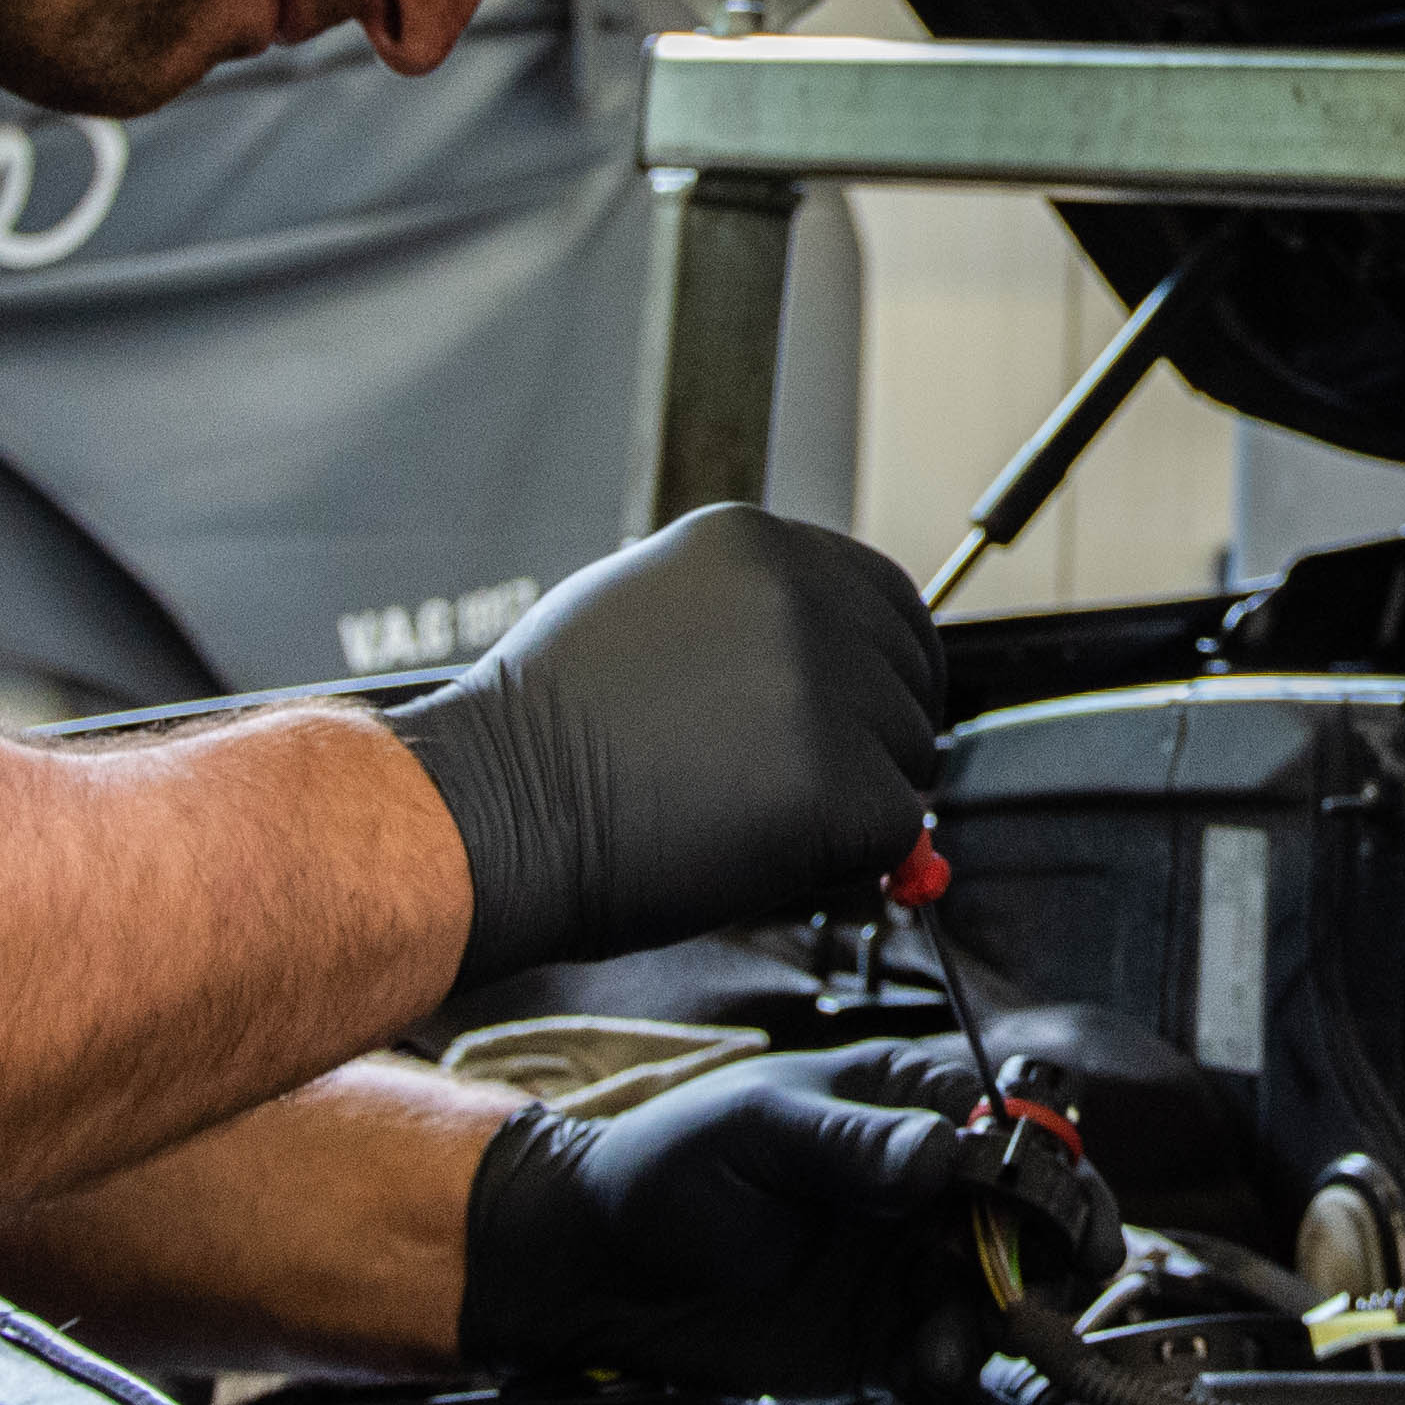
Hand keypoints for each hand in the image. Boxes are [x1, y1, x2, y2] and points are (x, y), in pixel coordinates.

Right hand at [384, 506, 939, 988]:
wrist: (493, 810)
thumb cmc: (543, 734)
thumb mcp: (648, 615)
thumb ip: (748, 624)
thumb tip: (836, 674)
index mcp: (755, 545)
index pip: (887, 598)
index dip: (885, 670)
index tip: (869, 717)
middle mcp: (800, 597)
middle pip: (911, 679)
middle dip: (875, 740)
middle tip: (802, 788)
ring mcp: (824, 688)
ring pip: (905, 759)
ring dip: (852, 801)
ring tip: (742, 813)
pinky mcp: (837, 782)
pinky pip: (893, 832)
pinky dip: (844, 859)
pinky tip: (757, 850)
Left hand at [458, 1040, 993, 1389]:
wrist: (597, 1269)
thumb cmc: (663, 1170)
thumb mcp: (756, 1133)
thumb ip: (851, 1142)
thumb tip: (939, 1148)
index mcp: (901, 1109)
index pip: (1010, 1133)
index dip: (1046, 1175)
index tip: (1055, 1219)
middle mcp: (918, 1188)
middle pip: (1028, 1220)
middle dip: (1042, 1259)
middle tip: (1027, 1295)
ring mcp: (902, 1265)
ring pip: (999, 1296)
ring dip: (996, 1324)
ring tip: (950, 1345)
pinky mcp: (880, 1338)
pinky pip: (947, 1359)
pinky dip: (955, 1371)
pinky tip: (930, 1371)